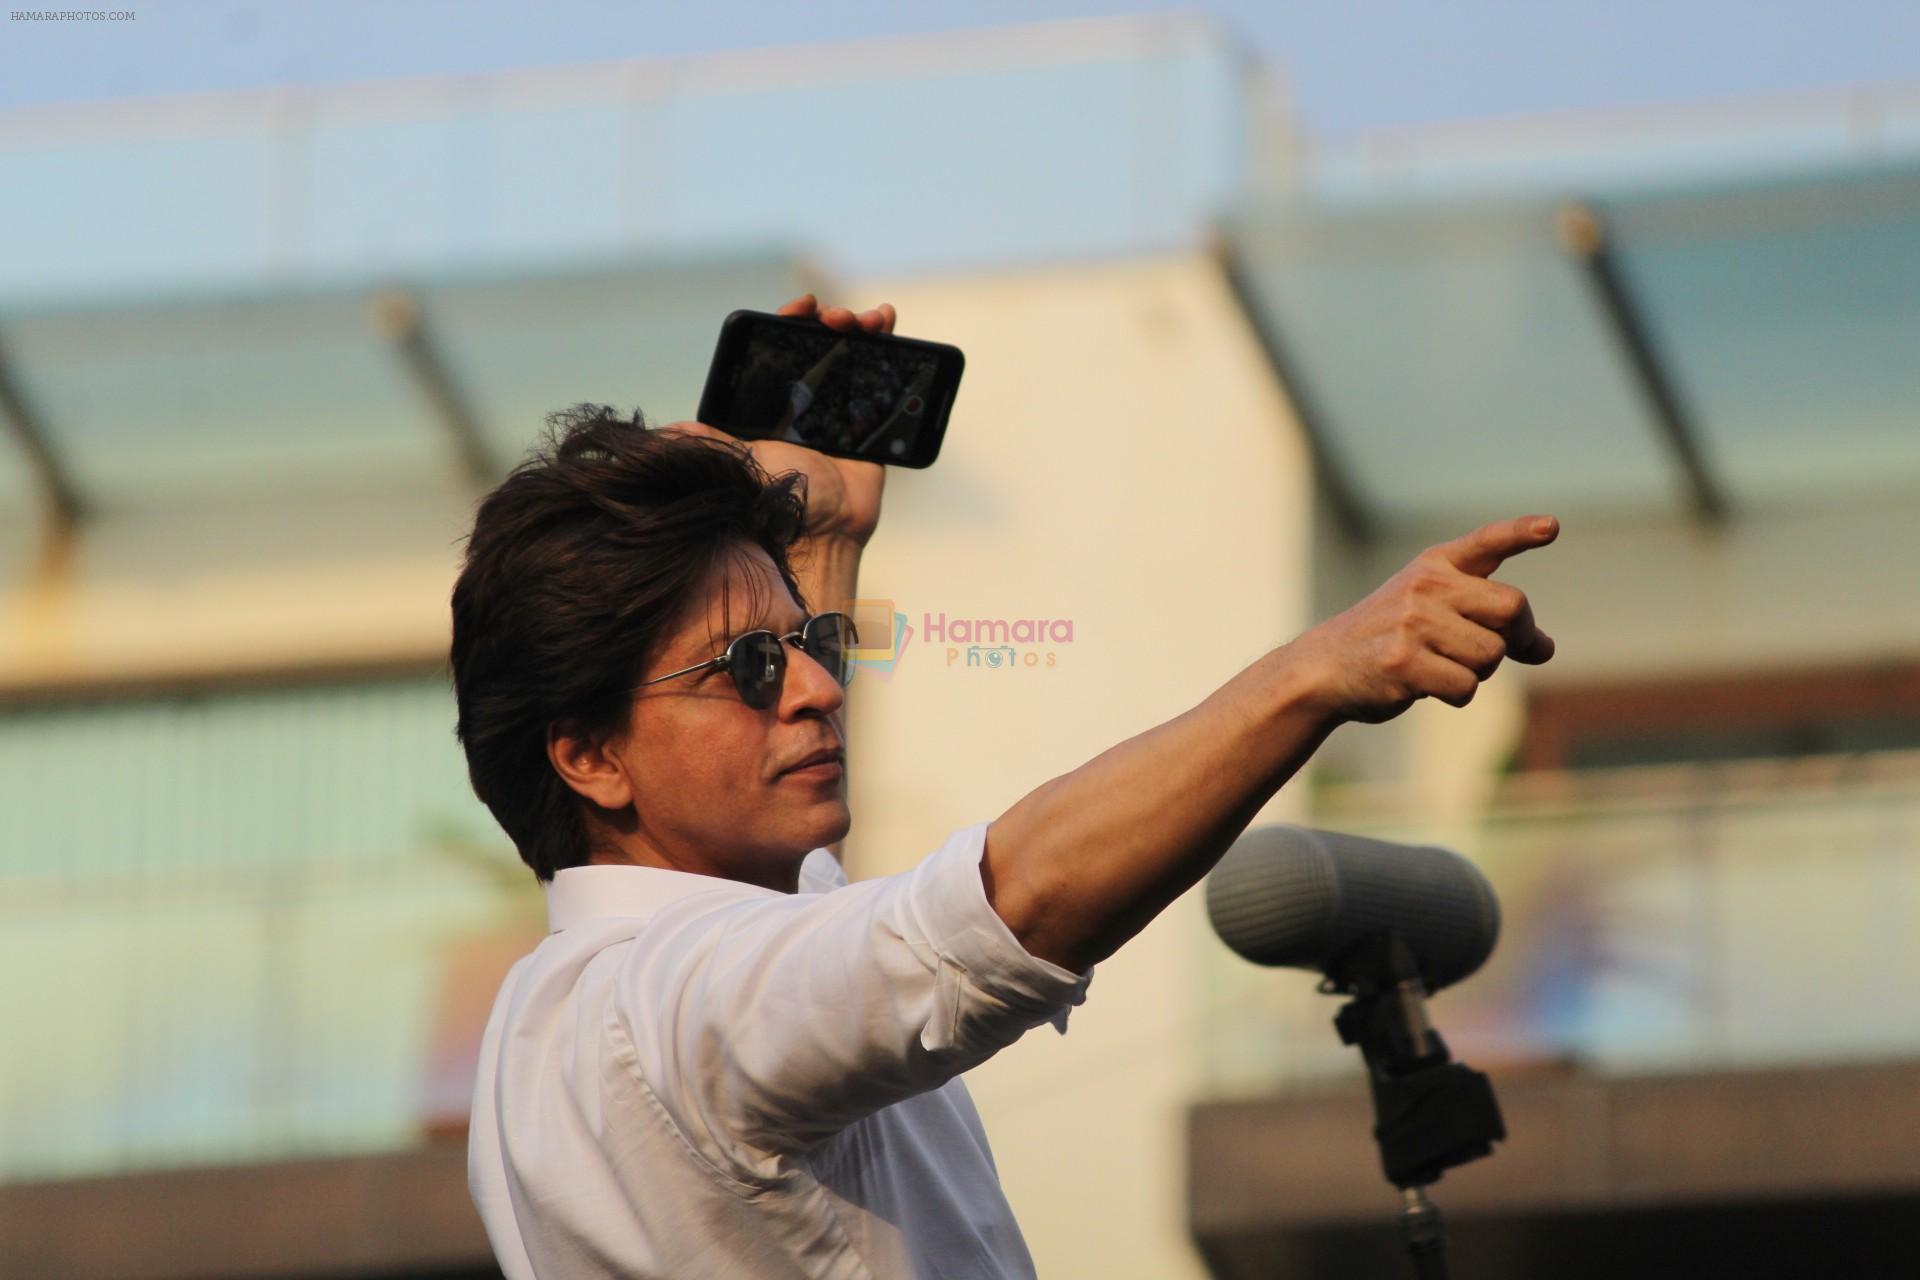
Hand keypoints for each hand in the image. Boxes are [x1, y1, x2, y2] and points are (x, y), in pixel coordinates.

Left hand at [663, 294, 895, 547]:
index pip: (776, 350)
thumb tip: (662, 434)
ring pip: (851, 356)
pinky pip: (884, 381)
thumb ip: (702, 442)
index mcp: (767, 407)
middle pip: (818, 346)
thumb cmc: (773, 500)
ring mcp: (837, 414)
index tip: (802, 306)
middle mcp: (800, 406)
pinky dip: (891, 348)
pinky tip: (889, 324)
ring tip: (869, 320)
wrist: (820, 534)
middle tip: (838, 319)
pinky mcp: (868, 428)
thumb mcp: (729, 463)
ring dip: (860, 328)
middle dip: (829, 321)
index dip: (789, 321)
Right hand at [1284, 515, 1558, 724]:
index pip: (1486, 542)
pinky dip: (1456, 695)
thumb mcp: (1433, 612)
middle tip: (1496, 652)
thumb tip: (1546, 649)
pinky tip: (1424, 685)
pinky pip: (1466, 687)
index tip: (1550, 528)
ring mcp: (1412, 622)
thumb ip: (1486, 619)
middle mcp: (1425, 585)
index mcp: (1434, 565)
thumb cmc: (1390, 640)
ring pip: (1491, 655)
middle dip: (1517, 637)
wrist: (1324, 667)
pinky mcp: (1403, 661)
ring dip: (1477, 672)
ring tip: (1439, 666)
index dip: (1520, 532)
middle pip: (1513, 608)